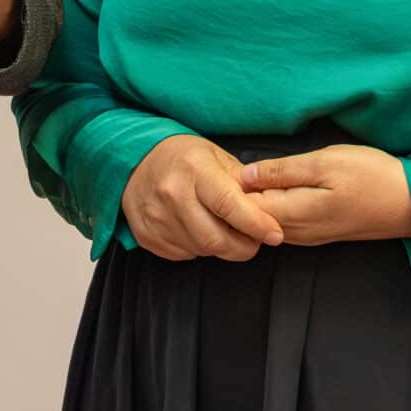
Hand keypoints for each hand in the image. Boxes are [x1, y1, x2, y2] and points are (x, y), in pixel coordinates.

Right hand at [121, 135, 285, 260]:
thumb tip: (268, 209)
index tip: (274, 234)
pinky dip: (196, 248)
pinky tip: (195, 229)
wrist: (136, 159)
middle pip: (216, 238)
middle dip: (242, 246)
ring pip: (201, 249)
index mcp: (195, 170)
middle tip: (251, 239)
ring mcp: (156, 216)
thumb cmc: (182, 157)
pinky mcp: (146, 234)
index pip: (229, 205)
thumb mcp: (216, 156)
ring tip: (219, 227)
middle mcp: (172, 193)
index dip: (256, 224)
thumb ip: (243, 183)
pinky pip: (183, 254)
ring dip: (219, 246)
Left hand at [242, 145, 410, 245]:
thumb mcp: (325, 163)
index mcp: (293, 213)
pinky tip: (279, 187)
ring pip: (267, 221)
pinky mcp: (318, 233)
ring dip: (258, 201)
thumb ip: (281, 171)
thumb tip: (244, 175)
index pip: (242, 207)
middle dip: (240, 195)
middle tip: (240, 166)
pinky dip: (275, 206)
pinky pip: (284, 223)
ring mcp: (308, 236)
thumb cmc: (372, 177)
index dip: (231, 185)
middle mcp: (296, 233)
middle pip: (252, 217)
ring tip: (258, 174)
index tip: (227, 166)